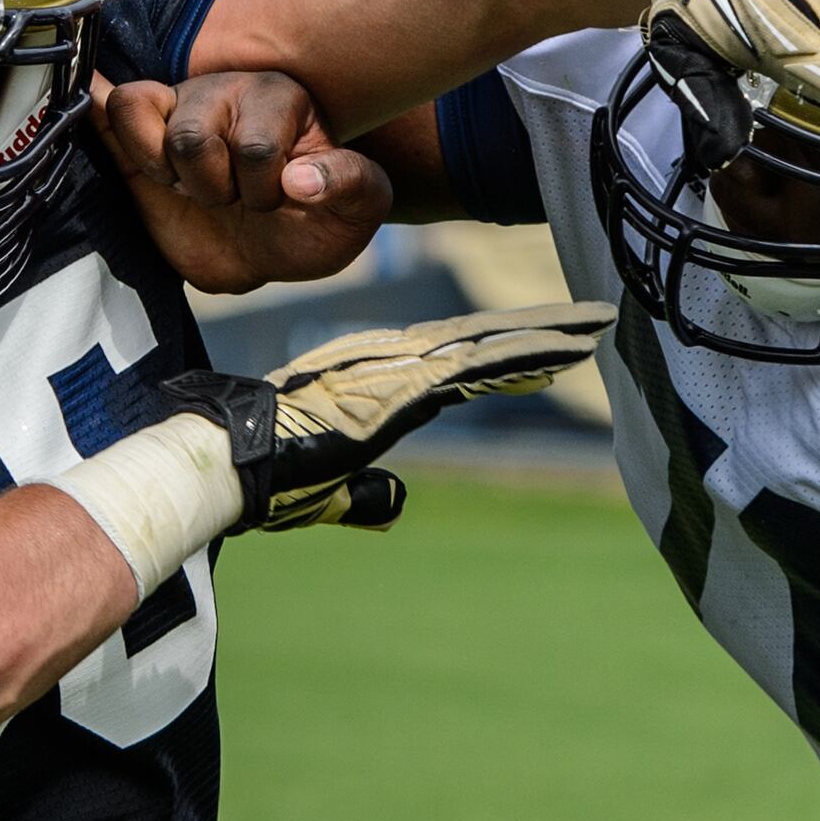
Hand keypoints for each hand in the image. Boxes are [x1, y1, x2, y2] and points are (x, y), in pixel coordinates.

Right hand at [95, 72, 391, 295]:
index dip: (263, 190)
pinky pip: (104, 104)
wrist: (269, 246)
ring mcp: (177, 109)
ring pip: (138, 108)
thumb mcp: (357, 211)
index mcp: (281, 101)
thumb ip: (350, 186)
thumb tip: (300, 180)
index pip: (256, 146)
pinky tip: (80, 98)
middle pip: (192, 136)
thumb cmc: (314, 220)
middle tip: (230, 202)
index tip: (277, 203)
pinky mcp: (138, 135)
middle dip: (212, 189)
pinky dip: (88, 100)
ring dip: (161, 169)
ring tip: (186, 188)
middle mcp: (225, 92)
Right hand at [161, 302, 611, 532]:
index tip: (551, 348)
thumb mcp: (325, 494)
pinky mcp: (398, 388)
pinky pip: (477, 367)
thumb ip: (362, 496)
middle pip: (480, 341)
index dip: (505, 352)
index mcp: (372, 381)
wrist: (220, 463)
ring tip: (599, 323)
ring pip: (487, 346)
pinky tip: (566, 355)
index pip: (454, 362)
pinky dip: (524, 358)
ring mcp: (395, 370)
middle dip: (538, 331)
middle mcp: (388, 362)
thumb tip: (394, 504)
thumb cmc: (256, 479)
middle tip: (595, 316)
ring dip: (546, 337)